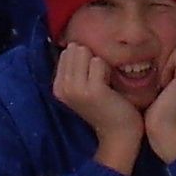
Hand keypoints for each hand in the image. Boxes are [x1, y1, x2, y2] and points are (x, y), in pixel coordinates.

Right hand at [53, 41, 147, 174]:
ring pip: (86, 53)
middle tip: (99, 78)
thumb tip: (73, 43)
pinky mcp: (92, 90)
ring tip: (104, 82)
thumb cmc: (105, 106)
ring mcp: (76, 89)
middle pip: (75, 49)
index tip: (91, 77)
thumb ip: (75, 68)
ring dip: (100, 63)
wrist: (118, 133)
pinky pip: (98, 62)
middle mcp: (62, 87)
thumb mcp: (82, 87)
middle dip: (91, 57)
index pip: (67, 52)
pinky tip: (110, 85)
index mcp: (57, 86)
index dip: (84, 59)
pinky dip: (107, 69)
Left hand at [141, 41, 175, 167]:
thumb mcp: (173, 84)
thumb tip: (169, 52)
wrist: (167, 134)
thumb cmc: (162, 112)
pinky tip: (167, 87)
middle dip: (172, 63)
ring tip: (168, 87)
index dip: (174, 64)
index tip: (170, 86)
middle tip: (168, 87)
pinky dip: (167, 68)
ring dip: (169, 66)